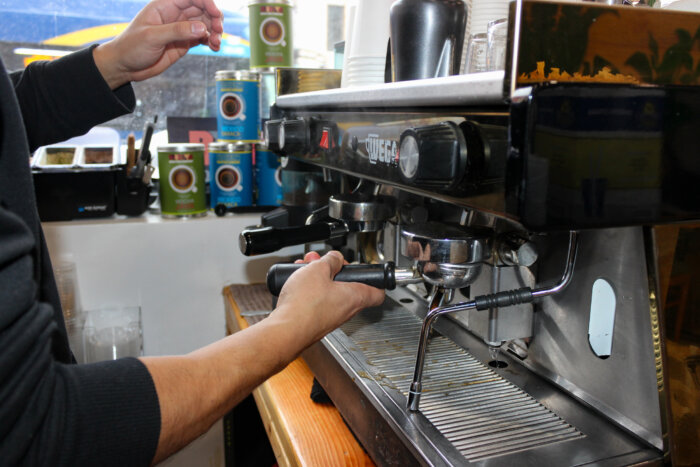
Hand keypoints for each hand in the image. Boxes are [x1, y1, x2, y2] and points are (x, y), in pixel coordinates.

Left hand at [93, 0, 223, 88]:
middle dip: (214, 18)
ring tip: (216, 43)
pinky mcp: (184, 42)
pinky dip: (211, 41)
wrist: (124, 66)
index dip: (207, 3)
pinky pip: (202, 37)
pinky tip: (214, 47)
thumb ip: (177, 31)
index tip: (216, 15)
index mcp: (165, 6)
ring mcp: (181, 29)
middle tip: (218, 32)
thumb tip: (201, 27)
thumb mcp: (152, 37)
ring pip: (205, 24)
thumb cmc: (131, 47)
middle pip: (202, 9)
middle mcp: (175, 14)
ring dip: (215, 31)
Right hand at [271, 251, 385, 344]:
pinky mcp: (316, 322)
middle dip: (334, 271)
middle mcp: (346, 310)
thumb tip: (336, 258)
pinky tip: (298, 283)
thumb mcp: (319, 269)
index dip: (374, 279)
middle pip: (348, 286)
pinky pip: (318, 302)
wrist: (285, 330)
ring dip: (319, 278)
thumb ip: (331, 260)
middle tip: (324, 263)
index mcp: (355, 297)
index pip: (377, 292)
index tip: (367, 272)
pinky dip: (310, 291)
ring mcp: (331, 318)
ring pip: (330, 293)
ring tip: (305, 269)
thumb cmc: (304, 305)